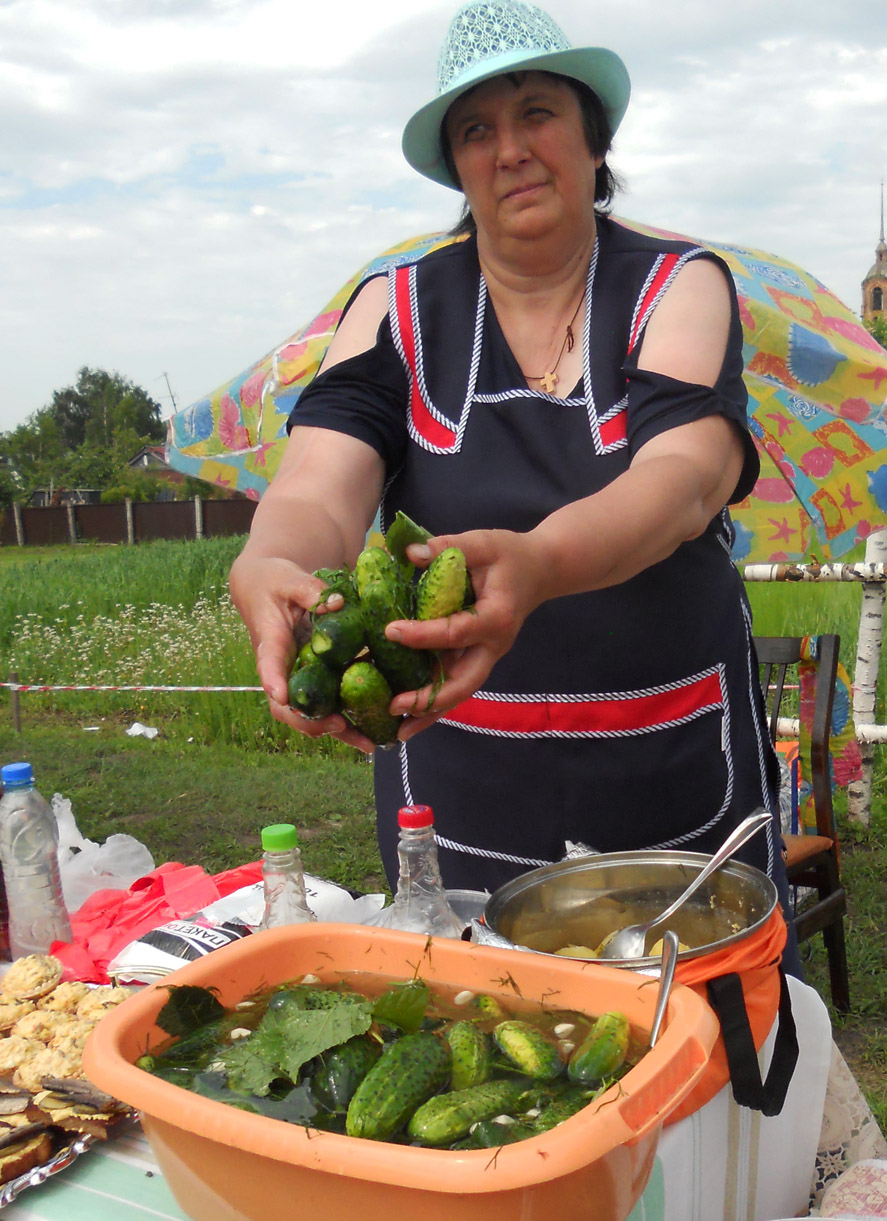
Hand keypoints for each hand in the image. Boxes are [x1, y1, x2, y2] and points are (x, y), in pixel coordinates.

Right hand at [229, 552, 378, 753]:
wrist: (263, 589)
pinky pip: (326, 704)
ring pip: (309, 713)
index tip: (281, 695)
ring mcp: (296, 678)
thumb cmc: (274, 583)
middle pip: (287, 706)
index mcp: (271, 642)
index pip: (268, 664)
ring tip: (368, 744)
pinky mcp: (312, 680)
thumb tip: (336, 603)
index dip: (273, 681)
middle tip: (340, 727)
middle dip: (311, 722)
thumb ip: (310, 590)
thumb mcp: (289, 579)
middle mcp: (282, 669)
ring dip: (336, 731)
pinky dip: (347, 719)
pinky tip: (374, 729)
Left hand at [384, 529, 546, 740]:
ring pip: (458, 691)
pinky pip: (454, 683)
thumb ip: (448, 546)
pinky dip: (433, 702)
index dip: (422, 634)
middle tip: (395, 706)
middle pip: (464, 683)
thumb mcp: (483, 542)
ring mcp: (486, 656)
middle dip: (430, 700)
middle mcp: (494, 645)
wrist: (540, 570)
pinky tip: (407, 715)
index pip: (456, 632)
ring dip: (429, 712)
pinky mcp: (476, 658)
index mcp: (496, 618)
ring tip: (397, 729)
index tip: (390, 631)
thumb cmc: (510, 554)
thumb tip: (410, 553)